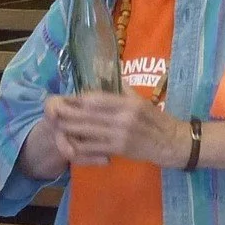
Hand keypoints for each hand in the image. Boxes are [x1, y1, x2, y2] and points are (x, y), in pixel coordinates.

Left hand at [46, 91, 186, 168]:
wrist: (173, 143)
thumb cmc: (157, 120)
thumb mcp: (142, 101)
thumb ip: (124, 90)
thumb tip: (108, 74)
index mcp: (129, 103)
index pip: (97, 98)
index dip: (78, 99)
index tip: (66, 98)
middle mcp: (124, 118)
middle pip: (88, 114)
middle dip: (68, 113)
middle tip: (52, 111)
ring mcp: (121, 135)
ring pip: (88, 131)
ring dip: (69, 129)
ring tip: (56, 125)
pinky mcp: (119, 150)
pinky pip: (94, 148)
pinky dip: (80, 146)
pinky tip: (70, 143)